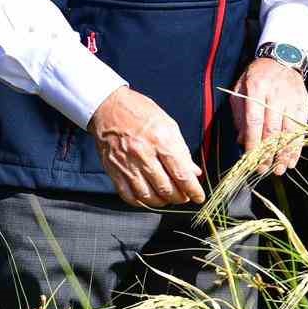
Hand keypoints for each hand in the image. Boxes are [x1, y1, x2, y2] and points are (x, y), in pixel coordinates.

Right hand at [89, 86, 205, 207]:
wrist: (108, 107)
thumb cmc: (141, 113)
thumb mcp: (169, 126)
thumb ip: (182, 151)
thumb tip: (193, 172)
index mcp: (161, 141)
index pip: (181, 174)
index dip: (193, 190)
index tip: (199, 197)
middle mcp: (143, 154)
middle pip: (165, 188)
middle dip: (179, 197)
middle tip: (184, 197)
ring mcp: (126, 163)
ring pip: (147, 195)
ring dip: (162, 202)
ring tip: (169, 198)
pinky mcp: (113, 170)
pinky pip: (128, 195)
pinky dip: (141, 202)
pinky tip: (149, 199)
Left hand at [230, 57, 307, 174]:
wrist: (282, 58)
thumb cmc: (256, 76)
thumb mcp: (240, 89)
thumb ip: (239, 115)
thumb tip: (241, 141)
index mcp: (256, 89)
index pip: (254, 121)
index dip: (253, 143)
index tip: (251, 160)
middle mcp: (276, 94)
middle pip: (272, 129)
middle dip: (268, 152)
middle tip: (264, 169)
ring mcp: (292, 99)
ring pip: (289, 131)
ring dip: (285, 153)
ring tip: (280, 169)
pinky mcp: (303, 104)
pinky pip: (301, 129)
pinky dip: (297, 146)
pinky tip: (293, 159)